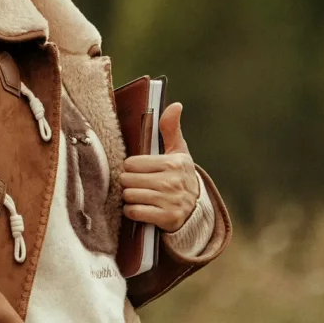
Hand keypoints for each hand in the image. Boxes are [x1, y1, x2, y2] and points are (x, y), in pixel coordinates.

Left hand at [122, 101, 199, 233]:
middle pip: (127, 180)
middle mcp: (172, 182)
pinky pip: (135, 212)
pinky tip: (139, 208)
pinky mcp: (166, 218)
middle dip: (128, 182)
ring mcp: (170, 201)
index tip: (138, 170)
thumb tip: (175, 104)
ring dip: (129, 197)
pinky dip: (132, 211)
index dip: (131, 167)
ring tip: (138, 195)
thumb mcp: (178, 152)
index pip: (132, 163)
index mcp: (173, 163)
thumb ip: (171, 128)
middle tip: (136, 184)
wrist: (195, 209)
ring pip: (129, 196)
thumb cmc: (180, 176)